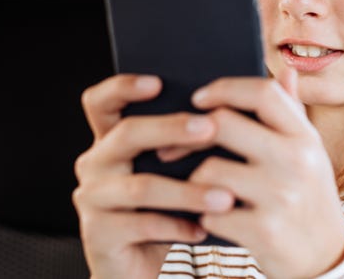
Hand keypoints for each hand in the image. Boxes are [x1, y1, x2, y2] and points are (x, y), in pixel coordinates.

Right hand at [72, 74, 235, 278]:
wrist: (147, 265)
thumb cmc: (171, 208)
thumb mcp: (182, 168)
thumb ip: (201, 134)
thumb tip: (251, 95)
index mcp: (112, 139)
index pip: (102, 101)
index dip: (123, 87)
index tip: (157, 82)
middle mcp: (96, 163)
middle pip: (127, 134)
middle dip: (171, 128)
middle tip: (210, 128)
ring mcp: (93, 198)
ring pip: (141, 185)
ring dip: (187, 190)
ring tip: (225, 196)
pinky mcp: (98, 234)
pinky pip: (141, 225)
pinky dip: (178, 226)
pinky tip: (205, 228)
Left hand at [188, 68, 343, 277]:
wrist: (325, 259)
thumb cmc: (308, 198)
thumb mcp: (310, 154)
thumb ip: (293, 113)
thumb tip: (287, 70)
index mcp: (305, 137)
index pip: (263, 92)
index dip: (225, 88)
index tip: (199, 98)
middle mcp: (298, 160)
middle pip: (223, 124)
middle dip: (190, 134)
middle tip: (173, 146)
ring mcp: (282, 195)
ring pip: (208, 170)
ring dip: (193, 182)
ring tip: (198, 190)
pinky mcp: (265, 230)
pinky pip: (210, 213)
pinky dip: (203, 217)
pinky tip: (211, 219)